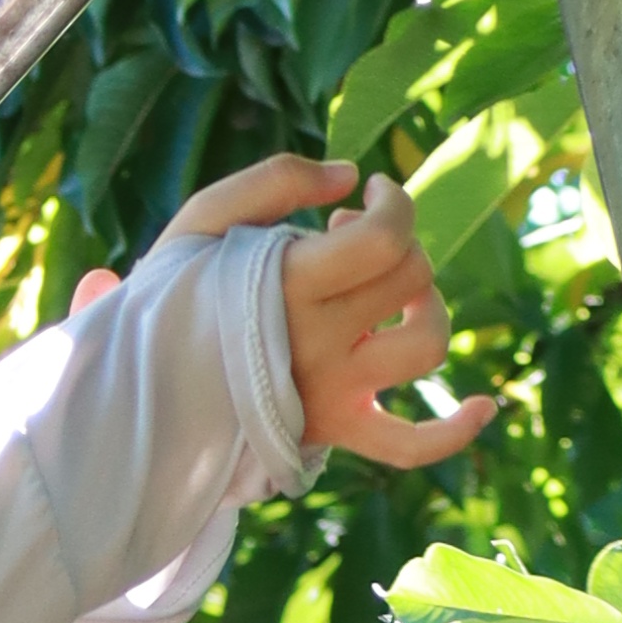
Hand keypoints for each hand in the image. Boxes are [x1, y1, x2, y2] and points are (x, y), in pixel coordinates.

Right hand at [166, 151, 494, 473]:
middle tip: (354, 238)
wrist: (137, 391)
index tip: (374, 191)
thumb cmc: (169, 298)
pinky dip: (454, 431)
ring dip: (427, 305)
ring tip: (395, 293)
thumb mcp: (200, 219)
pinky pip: (410, 446)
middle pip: (409, 279)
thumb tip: (351, 176)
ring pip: (425, 346)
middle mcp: (319, 342)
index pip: (384, 238)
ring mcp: (334, 393)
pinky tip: (484, 406)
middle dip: (399, 242)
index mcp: (288, 285)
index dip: (395, 203)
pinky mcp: (338, 431)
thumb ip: (274, 180)